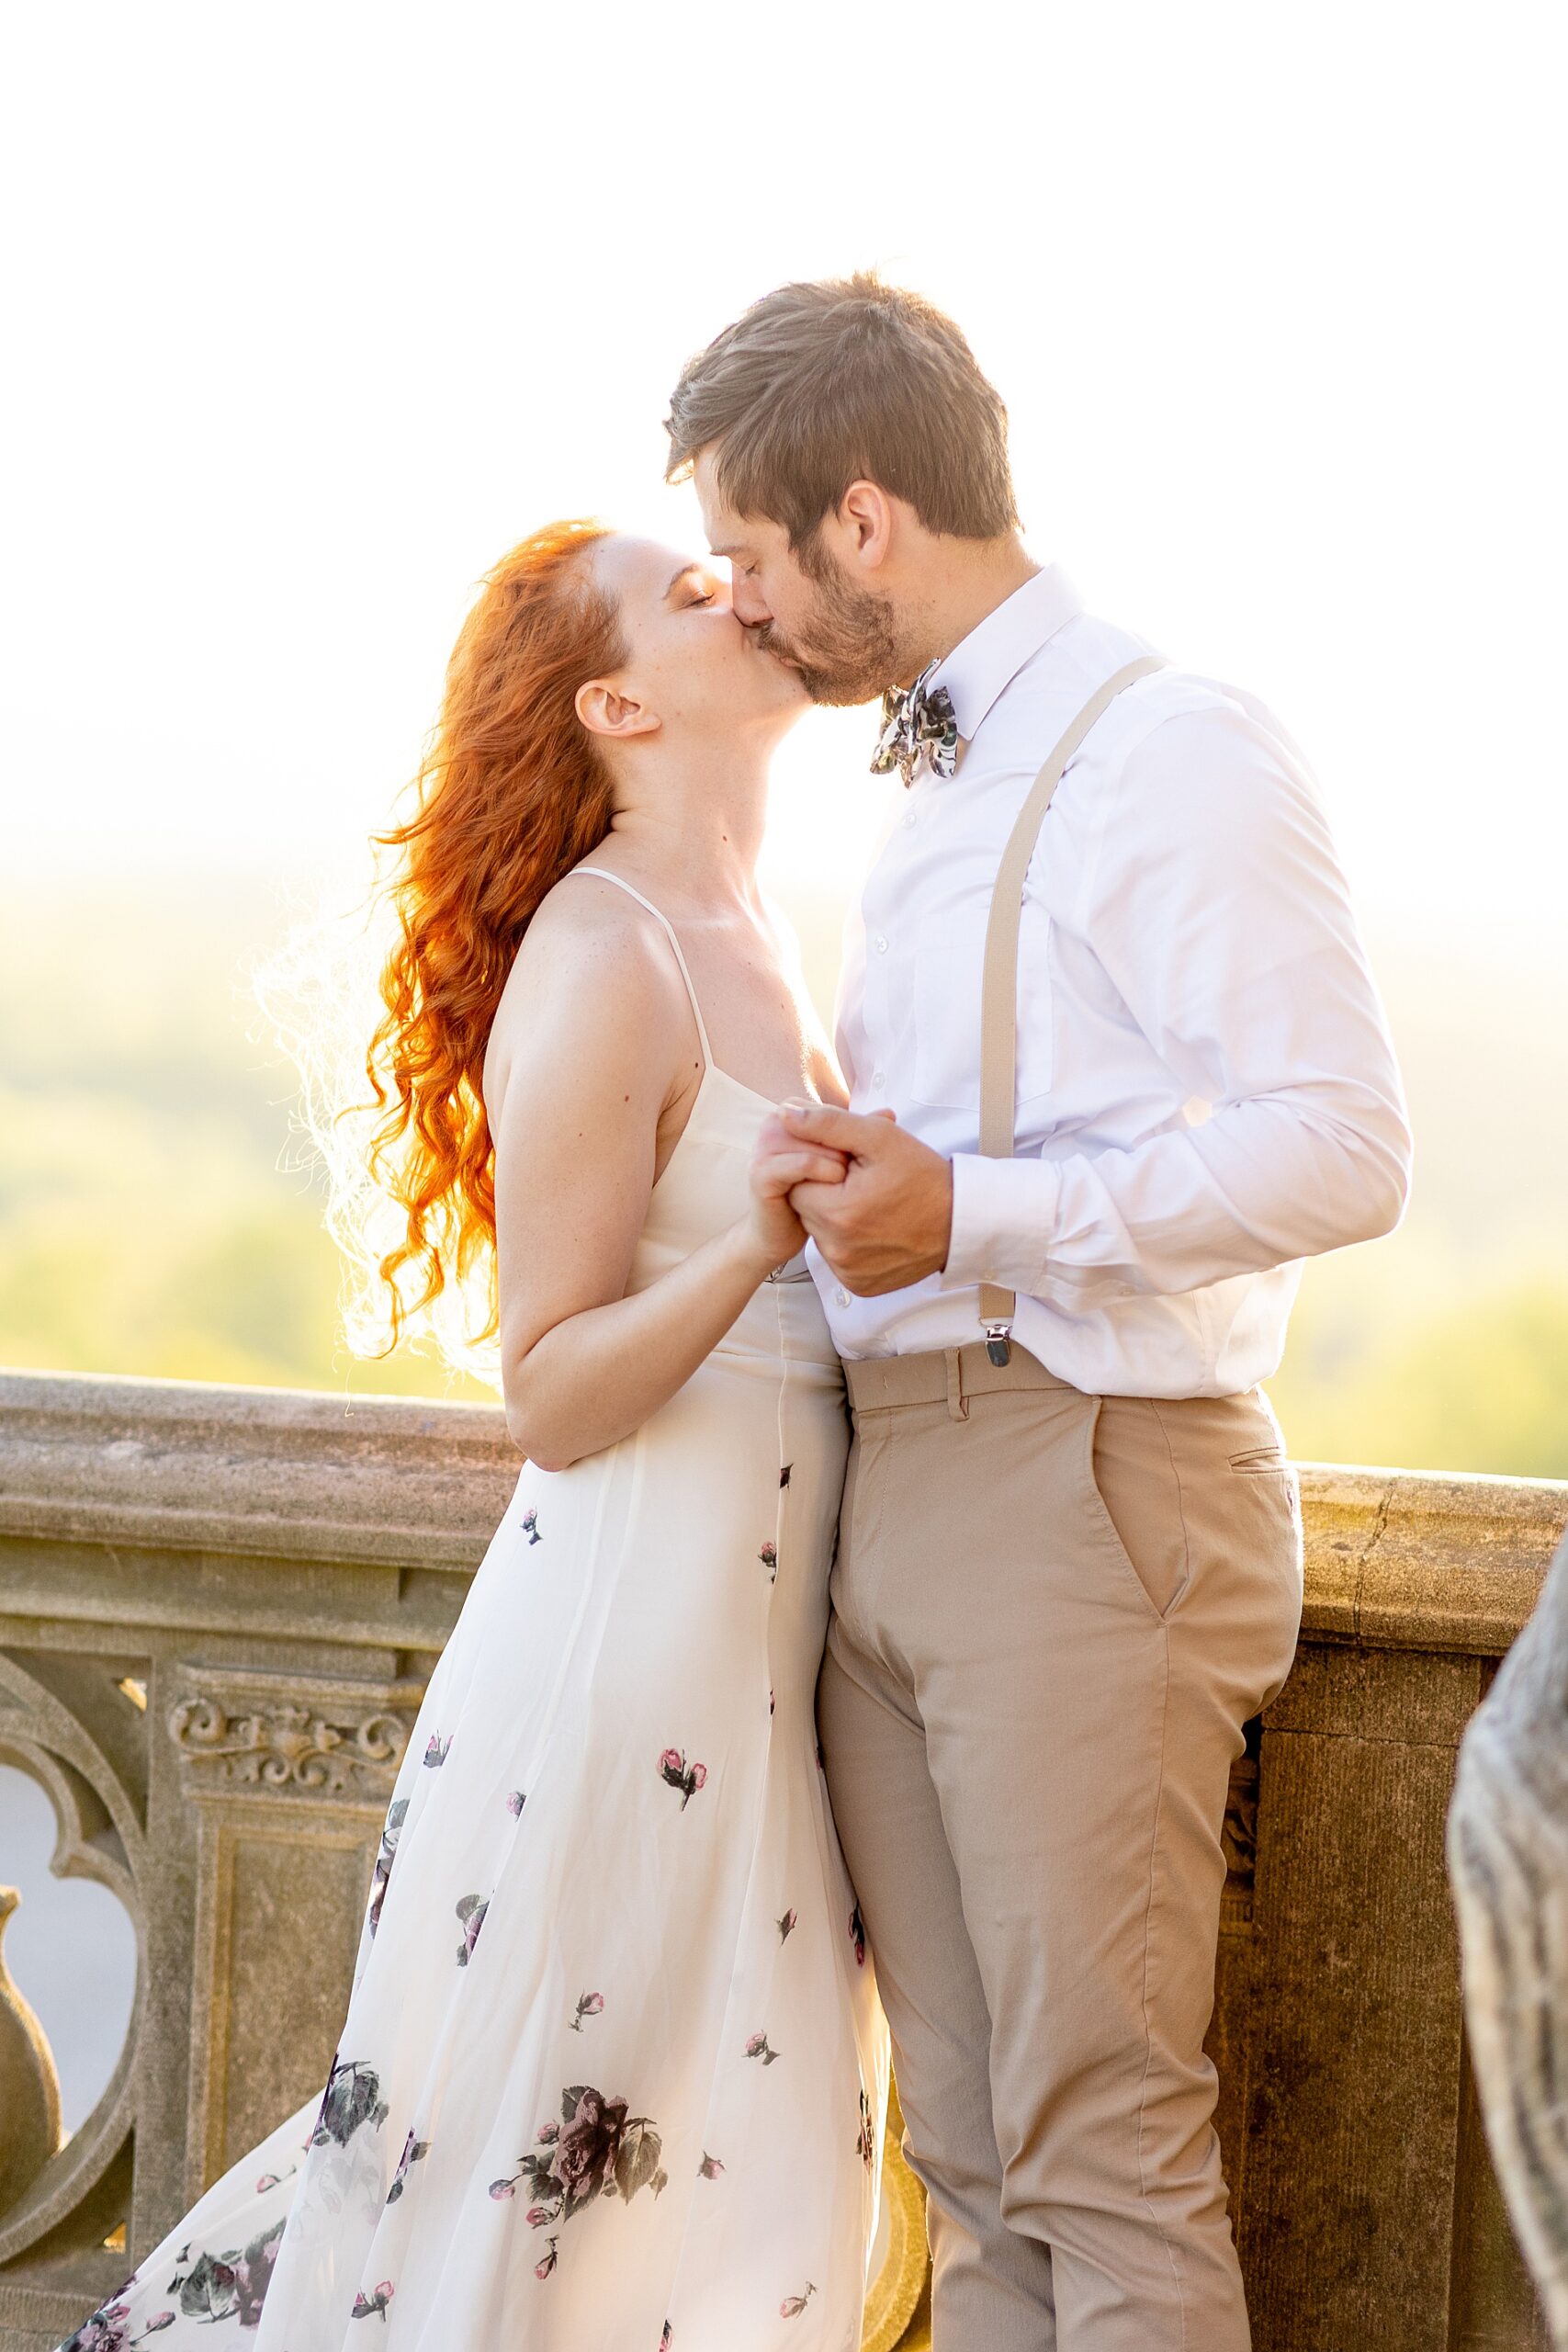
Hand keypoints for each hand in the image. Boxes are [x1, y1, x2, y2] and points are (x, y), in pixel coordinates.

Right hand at [745, 1117, 849, 1270]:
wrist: (779, 1234)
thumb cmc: (813, 1194)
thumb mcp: (841, 1157)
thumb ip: (861, 1133)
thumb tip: (890, 1114)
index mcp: (790, 1113)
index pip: (829, 1111)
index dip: (848, 1137)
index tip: (853, 1160)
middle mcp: (773, 1125)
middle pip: (822, 1125)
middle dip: (843, 1149)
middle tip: (847, 1175)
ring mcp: (764, 1147)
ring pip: (816, 1142)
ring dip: (837, 1162)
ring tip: (841, 1181)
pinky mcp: (762, 1173)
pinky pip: (804, 1164)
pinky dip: (825, 1172)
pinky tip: (835, 1185)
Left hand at [777, 1102, 953, 1294]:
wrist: (960, 1221)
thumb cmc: (922, 1176)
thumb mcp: (879, 1138)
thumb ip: (828, 1124)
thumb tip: (786, 1115)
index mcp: (837, 1212)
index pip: (797, 1183)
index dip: (821, 1170)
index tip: (850, 1168)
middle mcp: (838, 1249)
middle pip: (807, 1211)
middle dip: (827, 1194)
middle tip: (863, 1185)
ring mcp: (848, 1272)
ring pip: (821, 1235)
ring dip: (837, 1219)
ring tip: (872, 1207)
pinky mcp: (859, 1285)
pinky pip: (839, 1259)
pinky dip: (850, 1244)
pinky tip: (876, 1230)